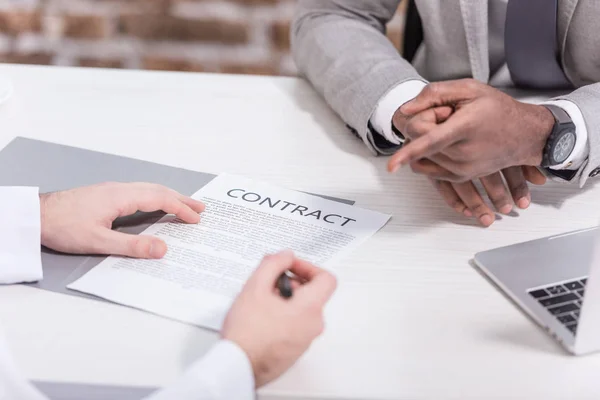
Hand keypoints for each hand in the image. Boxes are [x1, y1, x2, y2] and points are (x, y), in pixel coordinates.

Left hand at [40, 182, 204, 257]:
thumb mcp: (99, 241)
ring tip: (184, 205)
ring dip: (169, 196)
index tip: (196, 218)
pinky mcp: (105, 195)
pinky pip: (139, 192)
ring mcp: (112, 190)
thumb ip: (133, 245)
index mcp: (121, 197)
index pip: (160, 198)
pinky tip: (155, 205)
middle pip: (158, 189)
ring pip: (148, 189)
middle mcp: (119, 189)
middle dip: (181, 199)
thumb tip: (163, 248)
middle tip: (201, 208)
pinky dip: (156, 197)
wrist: (36, 215)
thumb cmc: (63, 226)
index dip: (181, 208)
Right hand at [222, 250, 336, 387]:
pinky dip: (282, 316)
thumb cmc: (246, 334)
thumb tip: (285, 256)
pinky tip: (260, 318)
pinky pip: (295, 326)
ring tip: (260, 302)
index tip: (289, 266)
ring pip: (302, 310)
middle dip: (290, 283)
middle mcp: (313, 326)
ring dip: (285, 300)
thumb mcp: (255, 287)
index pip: (326, 278)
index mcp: (310, 309)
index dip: (307, 267)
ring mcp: (304, 340)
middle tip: (269, 282)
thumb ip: (273, 264)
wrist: (238, 367)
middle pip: (312, 293)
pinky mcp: (294, 350)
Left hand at [391, 103, 546, 225]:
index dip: (407, 153)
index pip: (430, 142)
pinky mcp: (461, 177)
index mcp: (466, 128)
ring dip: (429, 143)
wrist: (525, 134)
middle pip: (421, 143)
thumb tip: (405, 110)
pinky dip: (429, 156)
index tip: (391, 166)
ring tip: (453, 130)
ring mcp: (463, 169)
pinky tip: (445, 143)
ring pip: (423, 157)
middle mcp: (464, 153)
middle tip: (448, 115)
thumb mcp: (469, 89)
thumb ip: (434, 94)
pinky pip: (430, 170)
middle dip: (426, 126)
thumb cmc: (497, 109)